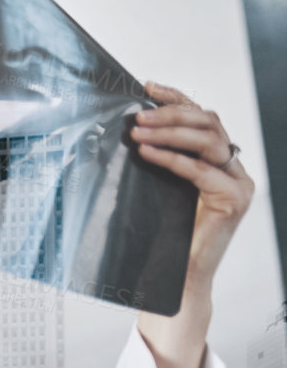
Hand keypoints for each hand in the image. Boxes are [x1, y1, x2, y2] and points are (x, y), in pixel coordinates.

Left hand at [131, 82, 253, 367]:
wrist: (174, 280)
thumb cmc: (162, 238)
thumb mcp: (157, 190)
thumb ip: (157, 161)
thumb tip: (128, 129)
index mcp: (217, 161)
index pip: (202, 118)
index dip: (176, 99)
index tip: (147, 87)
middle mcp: (233, 168)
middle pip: (209, 123)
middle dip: (171, 114)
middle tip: (138, 116)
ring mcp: (239, 184)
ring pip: (209, 141)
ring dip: (171, 132)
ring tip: (139, 132)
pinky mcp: (235, 201)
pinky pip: (203, 171)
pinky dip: (173, 159)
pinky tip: (147, 154)